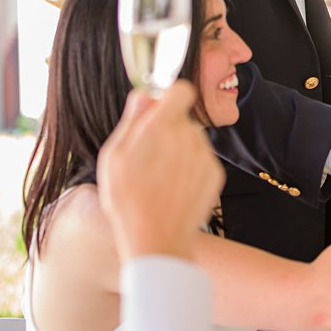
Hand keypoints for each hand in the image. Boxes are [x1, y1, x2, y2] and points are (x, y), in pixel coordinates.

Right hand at [97, 81, 222, 261]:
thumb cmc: (128, 200)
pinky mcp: (216, 174)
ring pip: (192, 140)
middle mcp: (190, 136)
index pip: (180, 90)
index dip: (168, 98)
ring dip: (178, 150)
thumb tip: (144, 95)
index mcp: (163, 126)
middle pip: (182, 119)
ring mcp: (205, 155)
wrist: (157, 240)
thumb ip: (132, 119)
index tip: (156, 111)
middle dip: (167, 130)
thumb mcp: (114, 156)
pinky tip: (173, 188)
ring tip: (158, 178)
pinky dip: (189, 168)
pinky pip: (201, 160)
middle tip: (147, 156)